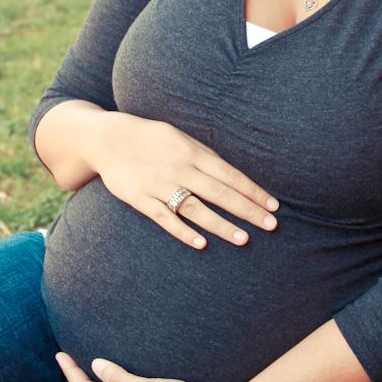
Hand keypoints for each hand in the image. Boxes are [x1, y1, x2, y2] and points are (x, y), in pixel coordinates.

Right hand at [86, 111, 278, 250]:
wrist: (107, 139)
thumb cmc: (151, 139)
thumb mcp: (180, 138)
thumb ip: (204, 156)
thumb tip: (232, 175)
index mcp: (193, 152)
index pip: (231, 175)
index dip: (253, 191)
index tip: (273, 206)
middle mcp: (180, 168)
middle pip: (220, 192)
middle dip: (247, 210)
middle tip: (271, 225)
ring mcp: (159, 185)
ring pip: (196, 208)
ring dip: (221, 224)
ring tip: (244, 239)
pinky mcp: (140, 199)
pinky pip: (165, 218)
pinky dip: (183, 231)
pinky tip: (201, 244)